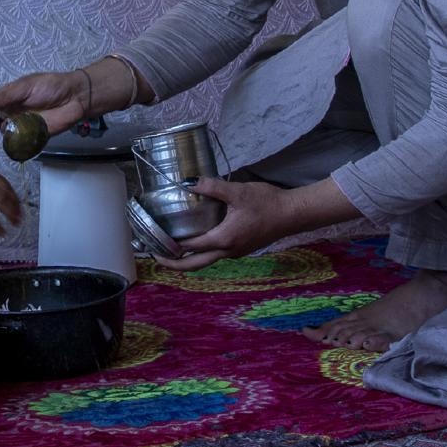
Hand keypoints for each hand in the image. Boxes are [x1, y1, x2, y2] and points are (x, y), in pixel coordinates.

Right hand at [0, 67, 104, 136]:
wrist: (73, 98)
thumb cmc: (50, 86)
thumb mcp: (26, 85)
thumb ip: (7, 95)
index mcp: (11, 95)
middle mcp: (14, 110)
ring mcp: (22, 123)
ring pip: (4, 129)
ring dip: (2, 128)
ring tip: (8, 124)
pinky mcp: (31, 134)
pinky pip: (18, 140)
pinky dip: (13, 138)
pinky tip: (15, 133)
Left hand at [155, 178, 297, 271]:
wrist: (293, 214)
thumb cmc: (267, 203)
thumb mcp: (238, 192)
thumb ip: (213, 187)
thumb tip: (189, 182)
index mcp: (224, 239)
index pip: (190, 247)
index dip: (170, 246)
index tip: (154, 243)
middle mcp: (228, 251)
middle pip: (195, 265)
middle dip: (174, 264)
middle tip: (155, 258)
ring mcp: (236, 252)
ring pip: (206, 261)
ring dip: (188, 259)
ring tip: (171, 249)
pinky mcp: (242, 248)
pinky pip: (217, 254)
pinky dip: (202, 252)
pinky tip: (198, 239)